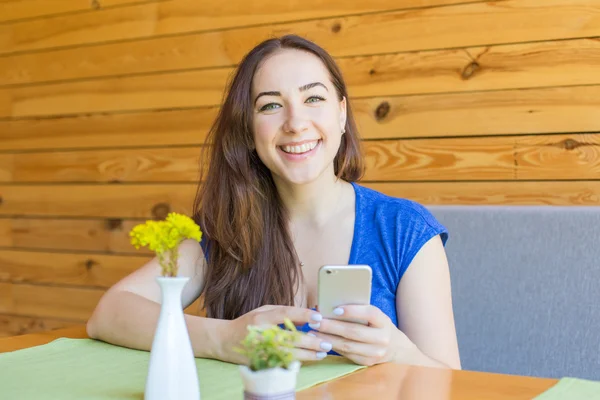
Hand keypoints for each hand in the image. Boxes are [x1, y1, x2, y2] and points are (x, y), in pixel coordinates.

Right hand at [218, 305, 333, 363]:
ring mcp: (259, 349)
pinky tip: (308, 359)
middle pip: (289, 337)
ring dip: (307, 354)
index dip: (303, 315)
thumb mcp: (263, 311)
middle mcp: (260, 333)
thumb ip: (283, 312)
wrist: (224, 340)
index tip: (319, 317)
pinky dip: (297, 361)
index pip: (285, 313)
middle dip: (311, 341)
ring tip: (321, 353)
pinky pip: (281, 362)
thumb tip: (307, 316)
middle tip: (326, 342)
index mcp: (261, 317)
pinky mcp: (259, 361)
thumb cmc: (247, 323)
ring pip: (288, 353)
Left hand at [309, 305, 417, 365]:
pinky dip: (333, 348)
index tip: (335, 309)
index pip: (369, 313)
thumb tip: (330, 305)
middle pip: (354, 332)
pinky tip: (321, 342)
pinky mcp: (368, 363)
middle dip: (331, 326)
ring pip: (348, 346)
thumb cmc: (378, 326)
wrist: (395, 347)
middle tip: (315, 321)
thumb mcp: (375, 316)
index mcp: (383, 321)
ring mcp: (376, 353)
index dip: (352, 311)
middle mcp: (382, 338)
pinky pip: (347, 355)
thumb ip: (359, 311)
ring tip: (313, 332)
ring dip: (327, 338)